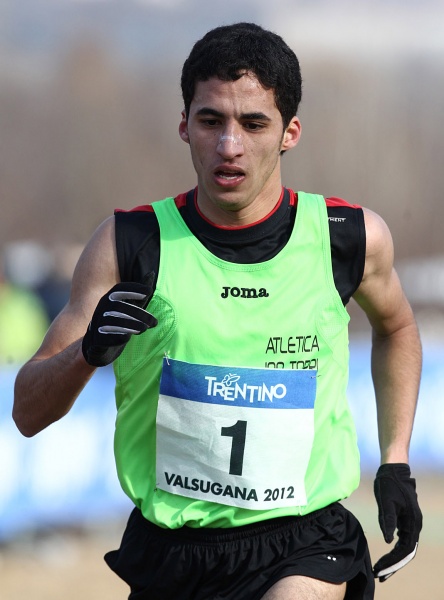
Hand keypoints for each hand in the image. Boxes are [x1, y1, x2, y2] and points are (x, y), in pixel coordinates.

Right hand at [82, 273, 156, 366]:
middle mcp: (101, 309)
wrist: (96, 344)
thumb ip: (139, 294)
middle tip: (154, 322)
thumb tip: (152, 273)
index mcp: (109, 298)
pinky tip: (127, 337)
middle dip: (138, 313)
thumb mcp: (128, 306)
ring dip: (131, 324)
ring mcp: (97, 324)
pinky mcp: (96, 340)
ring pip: (114, 322)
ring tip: (144, 328)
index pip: (119, 288)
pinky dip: (117, 337)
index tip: (148, 291)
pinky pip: (105, 337)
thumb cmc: (117, 321)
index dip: (133, 289)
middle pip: (119, 307)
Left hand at [373, 463, 421, 581]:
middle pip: (406, 552)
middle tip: (379, 575)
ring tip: (381, 569)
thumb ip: (387, 520)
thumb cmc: (388, 483)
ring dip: (394, 559)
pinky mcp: (405, 520)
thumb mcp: (386, 502)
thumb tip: (387, 541)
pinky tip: (387, 555)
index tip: (380, 569)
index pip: (405, 549)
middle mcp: (415, 525)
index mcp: (413, 522)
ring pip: (405, 547)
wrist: (393, 469)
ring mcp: (411, 522)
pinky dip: (395, 550)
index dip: (393, 561)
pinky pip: (403, 540)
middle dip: (393, 565)